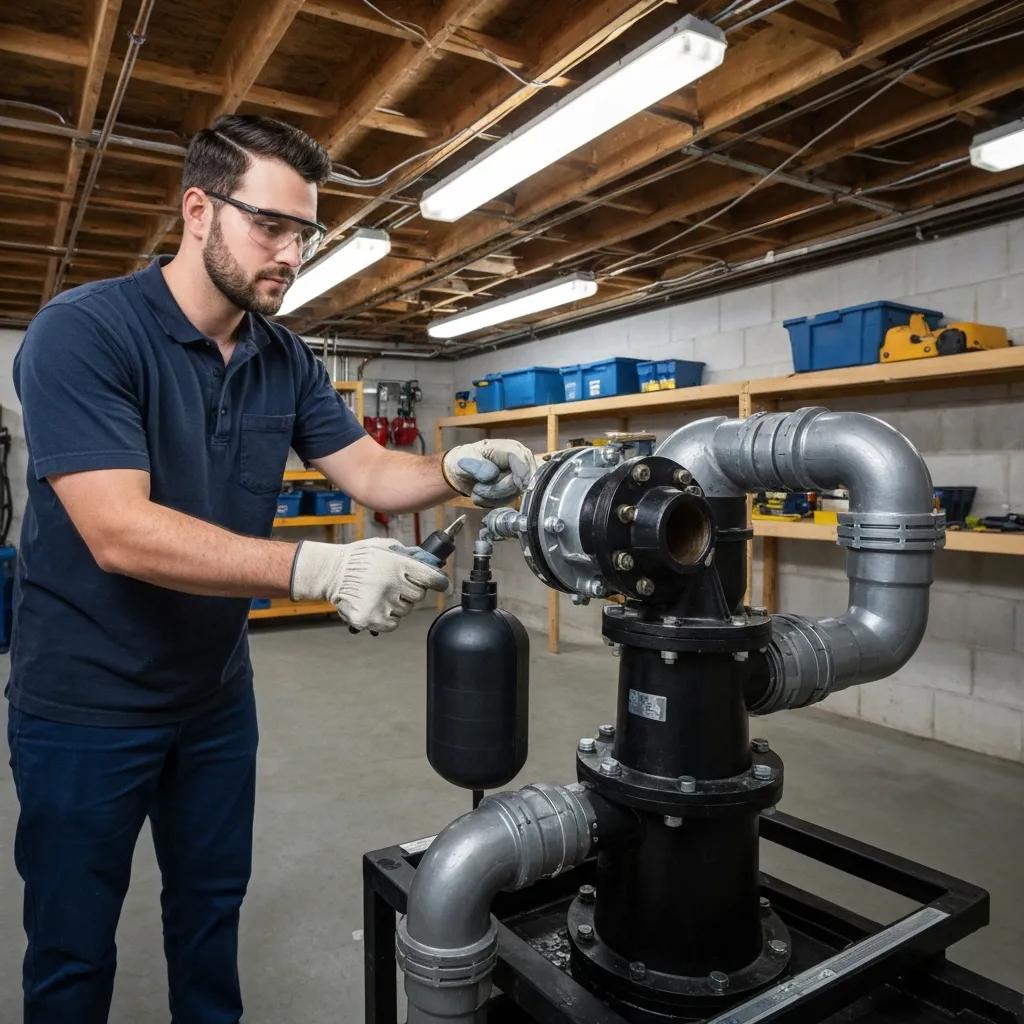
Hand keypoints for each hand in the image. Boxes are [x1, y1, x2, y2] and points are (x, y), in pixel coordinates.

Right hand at [290, 538, 448, 632]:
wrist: (331, 572)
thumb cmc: (358, 557)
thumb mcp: (385, 546)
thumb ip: (408, 554)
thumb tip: (429, 560)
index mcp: (398, 565)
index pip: (432, 578)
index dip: (439, 582)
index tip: (441, 584)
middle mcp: (393, 584)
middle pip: (418, 596)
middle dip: (410, 591)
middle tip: (395, 585)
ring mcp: (382, 603)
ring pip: (405, 611)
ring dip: (397, 605)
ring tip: (380, 594)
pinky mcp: (371, 619)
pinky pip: (392, 624)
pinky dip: (387, 619)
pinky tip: (376, 606)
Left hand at [442, 439, 537, 507]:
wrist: (465, 471)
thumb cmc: (467, 458)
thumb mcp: (466, 456)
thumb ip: (477, 464)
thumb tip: (492, 474)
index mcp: (511, 448)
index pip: (522, 459)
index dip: (521, 472)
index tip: (518, 484)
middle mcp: (519, 464)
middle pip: (518, 482)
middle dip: (496, 489)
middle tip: (476, 488)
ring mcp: (518, 480)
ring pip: (512, 495)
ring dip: (490, 496)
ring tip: (476, 489)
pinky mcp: (513, 494)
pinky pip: (506, 503)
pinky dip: (490, 502)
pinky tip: (482, 494)